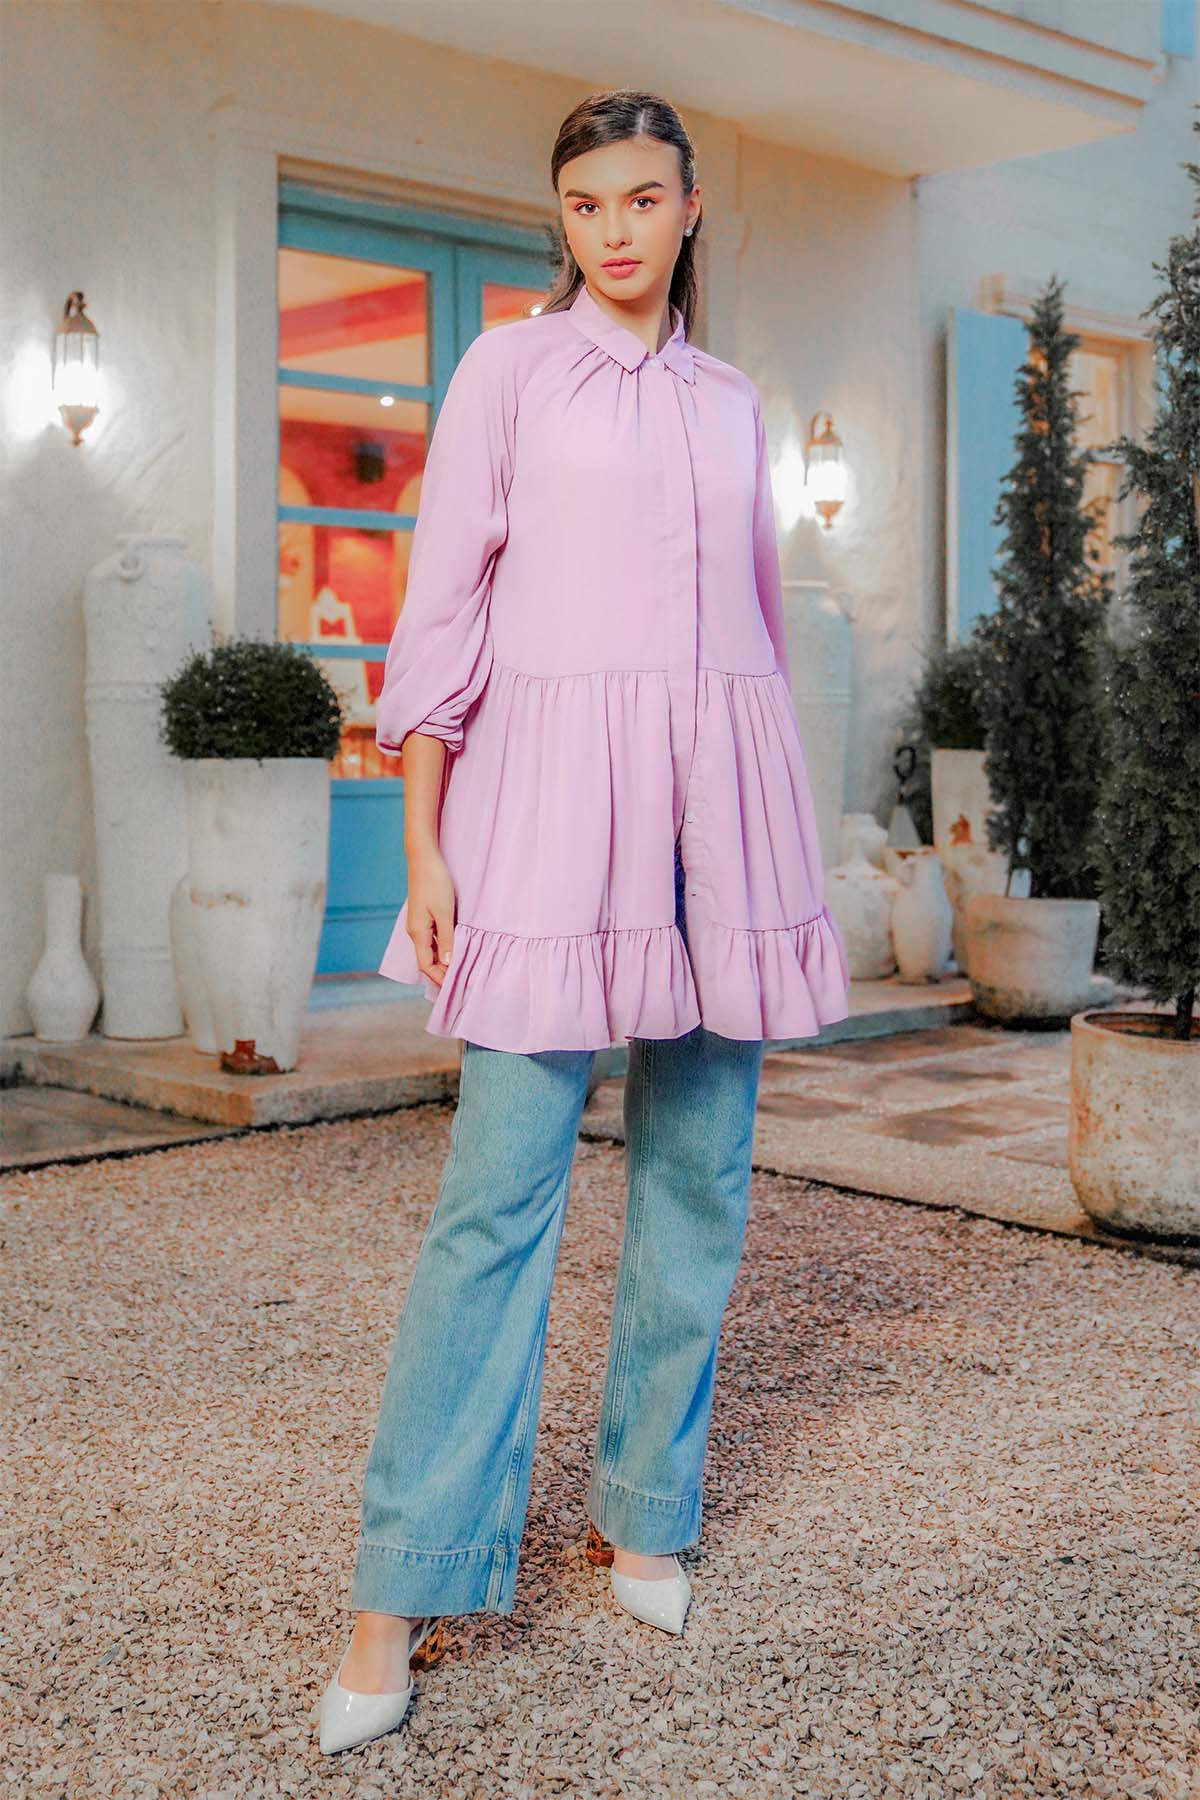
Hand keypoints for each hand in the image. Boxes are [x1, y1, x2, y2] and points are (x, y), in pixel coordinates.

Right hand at [405, 846, 455, 986]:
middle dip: (442, 972)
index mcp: (417, 932)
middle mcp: (416, 930)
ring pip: (431, 949)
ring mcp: (420, 922)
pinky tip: (456, 947)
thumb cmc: (434, 881)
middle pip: (427, 960)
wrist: (423, 857)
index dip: (439, 978)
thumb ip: (446, 938)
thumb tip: (447, 961)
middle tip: (461, 981)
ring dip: (444, 960)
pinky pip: (433, 938)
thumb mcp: (444, 911)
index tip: (455, 987)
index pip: (425, 965)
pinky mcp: (425, 914)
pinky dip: (444, 947)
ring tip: (461, 968)